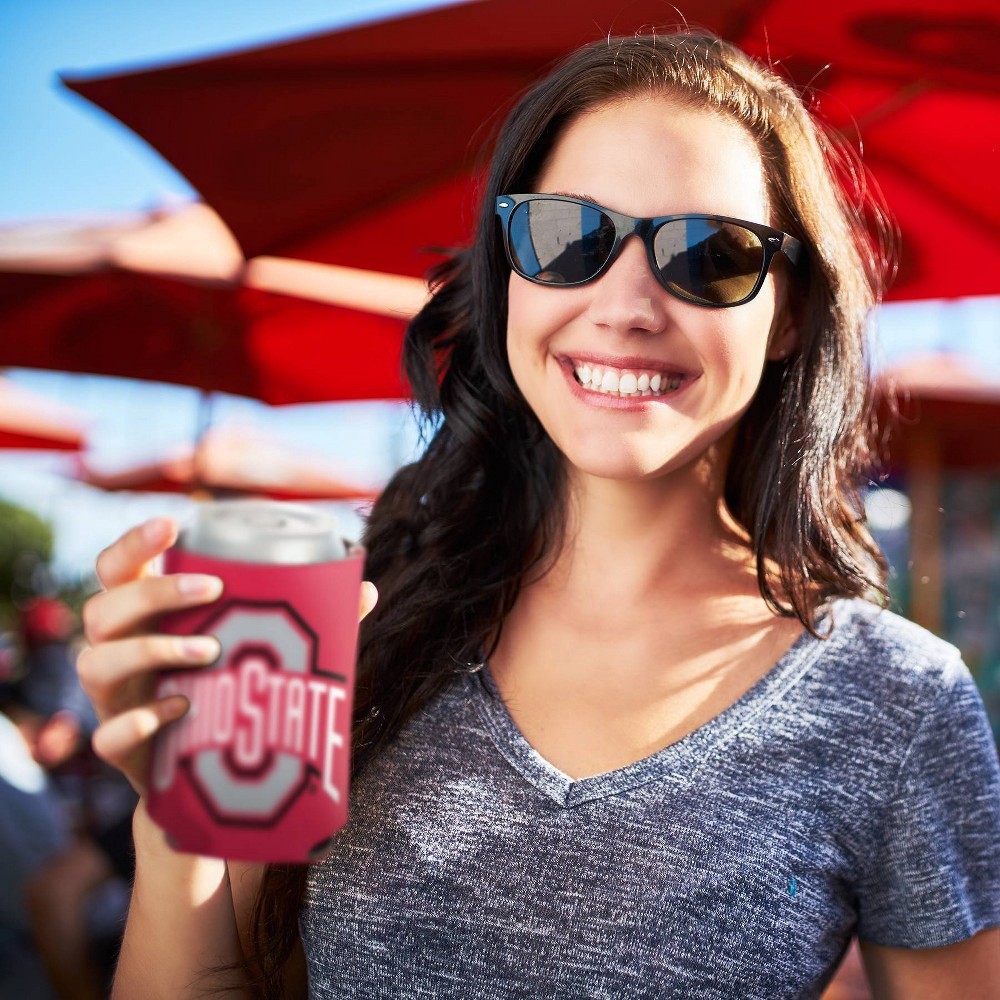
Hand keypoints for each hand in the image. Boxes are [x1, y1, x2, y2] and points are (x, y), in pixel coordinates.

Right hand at [78, 516, 379, 796]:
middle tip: (213, 588)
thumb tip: (366, 589)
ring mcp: (113, 701)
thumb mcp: (257, 649)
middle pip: (102, 609)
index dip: (133, 543)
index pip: (116, 568)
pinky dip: (137, 721)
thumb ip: (307, 619)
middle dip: (154, 592)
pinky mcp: (120, 749)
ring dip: (148, 651)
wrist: (208, 778)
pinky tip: (178, 709)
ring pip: (96, 665)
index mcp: (145, 617)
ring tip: (209, 651)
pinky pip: (107, 735)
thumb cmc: (228, 690)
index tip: (172, 523)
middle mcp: (117, 651)